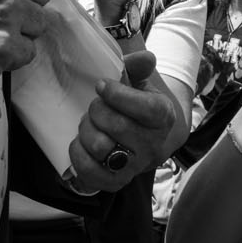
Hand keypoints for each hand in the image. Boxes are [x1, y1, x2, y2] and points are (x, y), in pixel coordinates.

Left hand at [67, 50, 178, 190]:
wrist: (142, 140)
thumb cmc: (136, 106)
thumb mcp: (140, 83)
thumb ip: (139, 66)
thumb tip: (145, 58)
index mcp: (163, 117)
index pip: (146, 108)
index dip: (118, 94)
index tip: (101, 86)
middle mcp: (153, 145)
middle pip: (117, 126)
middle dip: (97, 110)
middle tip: (95, 106)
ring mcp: (135, 167)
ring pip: (101, 147)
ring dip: (86, 129)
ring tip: (89, 123)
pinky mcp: (116, 183)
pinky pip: (89, 171)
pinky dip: (78, 153)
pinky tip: (81, 141)